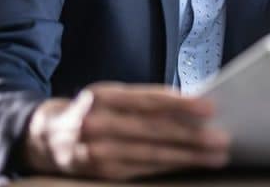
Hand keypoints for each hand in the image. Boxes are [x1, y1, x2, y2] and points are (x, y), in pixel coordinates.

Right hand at [22, 83, 229, 180]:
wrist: (48, 138)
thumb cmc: (93, 111)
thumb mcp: (112, 96)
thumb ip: (144, 101)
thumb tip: (192, 106)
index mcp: (101, 95)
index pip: (146, 100)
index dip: (179, 104)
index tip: (209, 107)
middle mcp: (95, 123)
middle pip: (152, 130)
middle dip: (191, 136)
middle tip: (221, 138)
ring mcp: (96, 151)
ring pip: (151, 155)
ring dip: (188, 156)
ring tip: (215, 156)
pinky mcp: (101, 173)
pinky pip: (143, 170)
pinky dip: (170, 167)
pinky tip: (190, 164)